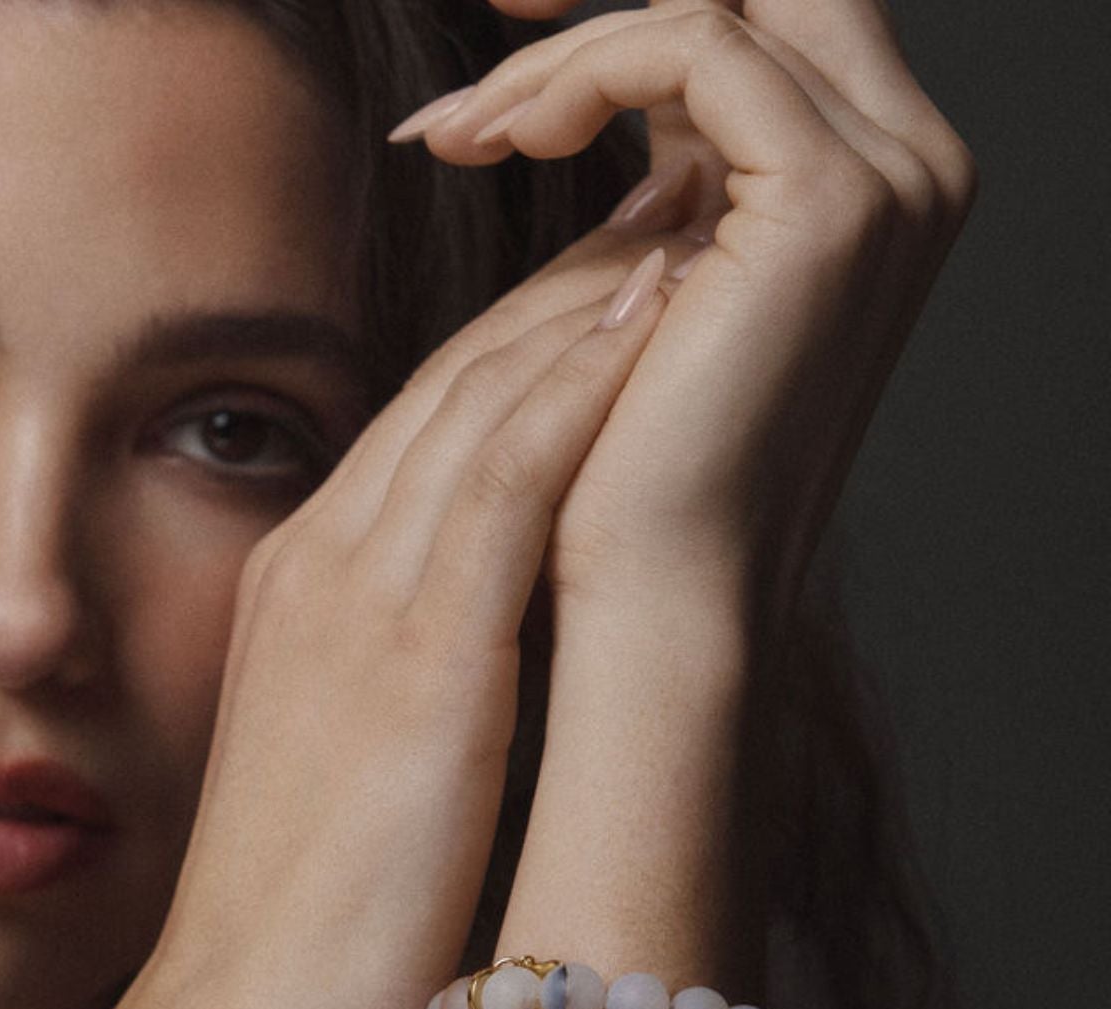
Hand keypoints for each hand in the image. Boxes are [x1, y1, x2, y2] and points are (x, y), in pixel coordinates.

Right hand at [115, 263, 671, 1008]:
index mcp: (298, 595)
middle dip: (559, 284)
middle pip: (452, 384)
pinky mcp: (415, 659)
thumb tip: (488, 653)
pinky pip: (504, 476)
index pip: (423, 427)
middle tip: (652, 211)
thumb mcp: (341, 771)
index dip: (520, 344)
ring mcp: (357, 604)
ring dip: (584, 298)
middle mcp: (317, 569)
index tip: (604, 285)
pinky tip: (648, 316)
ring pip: (481, 400)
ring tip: (673, 220)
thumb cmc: (294, 934)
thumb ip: (397, 679)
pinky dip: (578, 384)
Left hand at [412, 0, 976, 636]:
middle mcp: (902, 168)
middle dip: (599, 10)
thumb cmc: (628, 482)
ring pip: (719, 6)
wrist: (653, 597)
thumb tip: (599, 120)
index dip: (622, 29)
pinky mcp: (832, 203)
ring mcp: (885, 179)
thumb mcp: (646, 309)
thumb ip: (654, 208)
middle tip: (477, 56)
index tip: (500, 48)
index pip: (754, 35)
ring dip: (565, 56)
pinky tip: (501, 140)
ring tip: (459, 134)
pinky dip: (585, 74)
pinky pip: (700, 46)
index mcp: (864, 193)